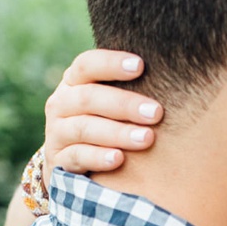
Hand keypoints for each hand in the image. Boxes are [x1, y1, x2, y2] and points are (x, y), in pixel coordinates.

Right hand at [44, 49, 163, 172]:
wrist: (72, 161)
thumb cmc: (104, 121)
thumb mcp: (109, 101)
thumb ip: (128, 86)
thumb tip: (169, 69)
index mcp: (73, 82)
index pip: (86, 65)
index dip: (111, 63)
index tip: (140, 66)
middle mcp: (60, 104)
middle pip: (89, 98)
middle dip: (125, 105)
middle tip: (156, 112)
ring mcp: (57, 133)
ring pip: (84, 128)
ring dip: (118, 133)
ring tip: (147, 138)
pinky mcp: (59, 161)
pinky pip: (77, 157)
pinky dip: (98, 157)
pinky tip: (119, 159)